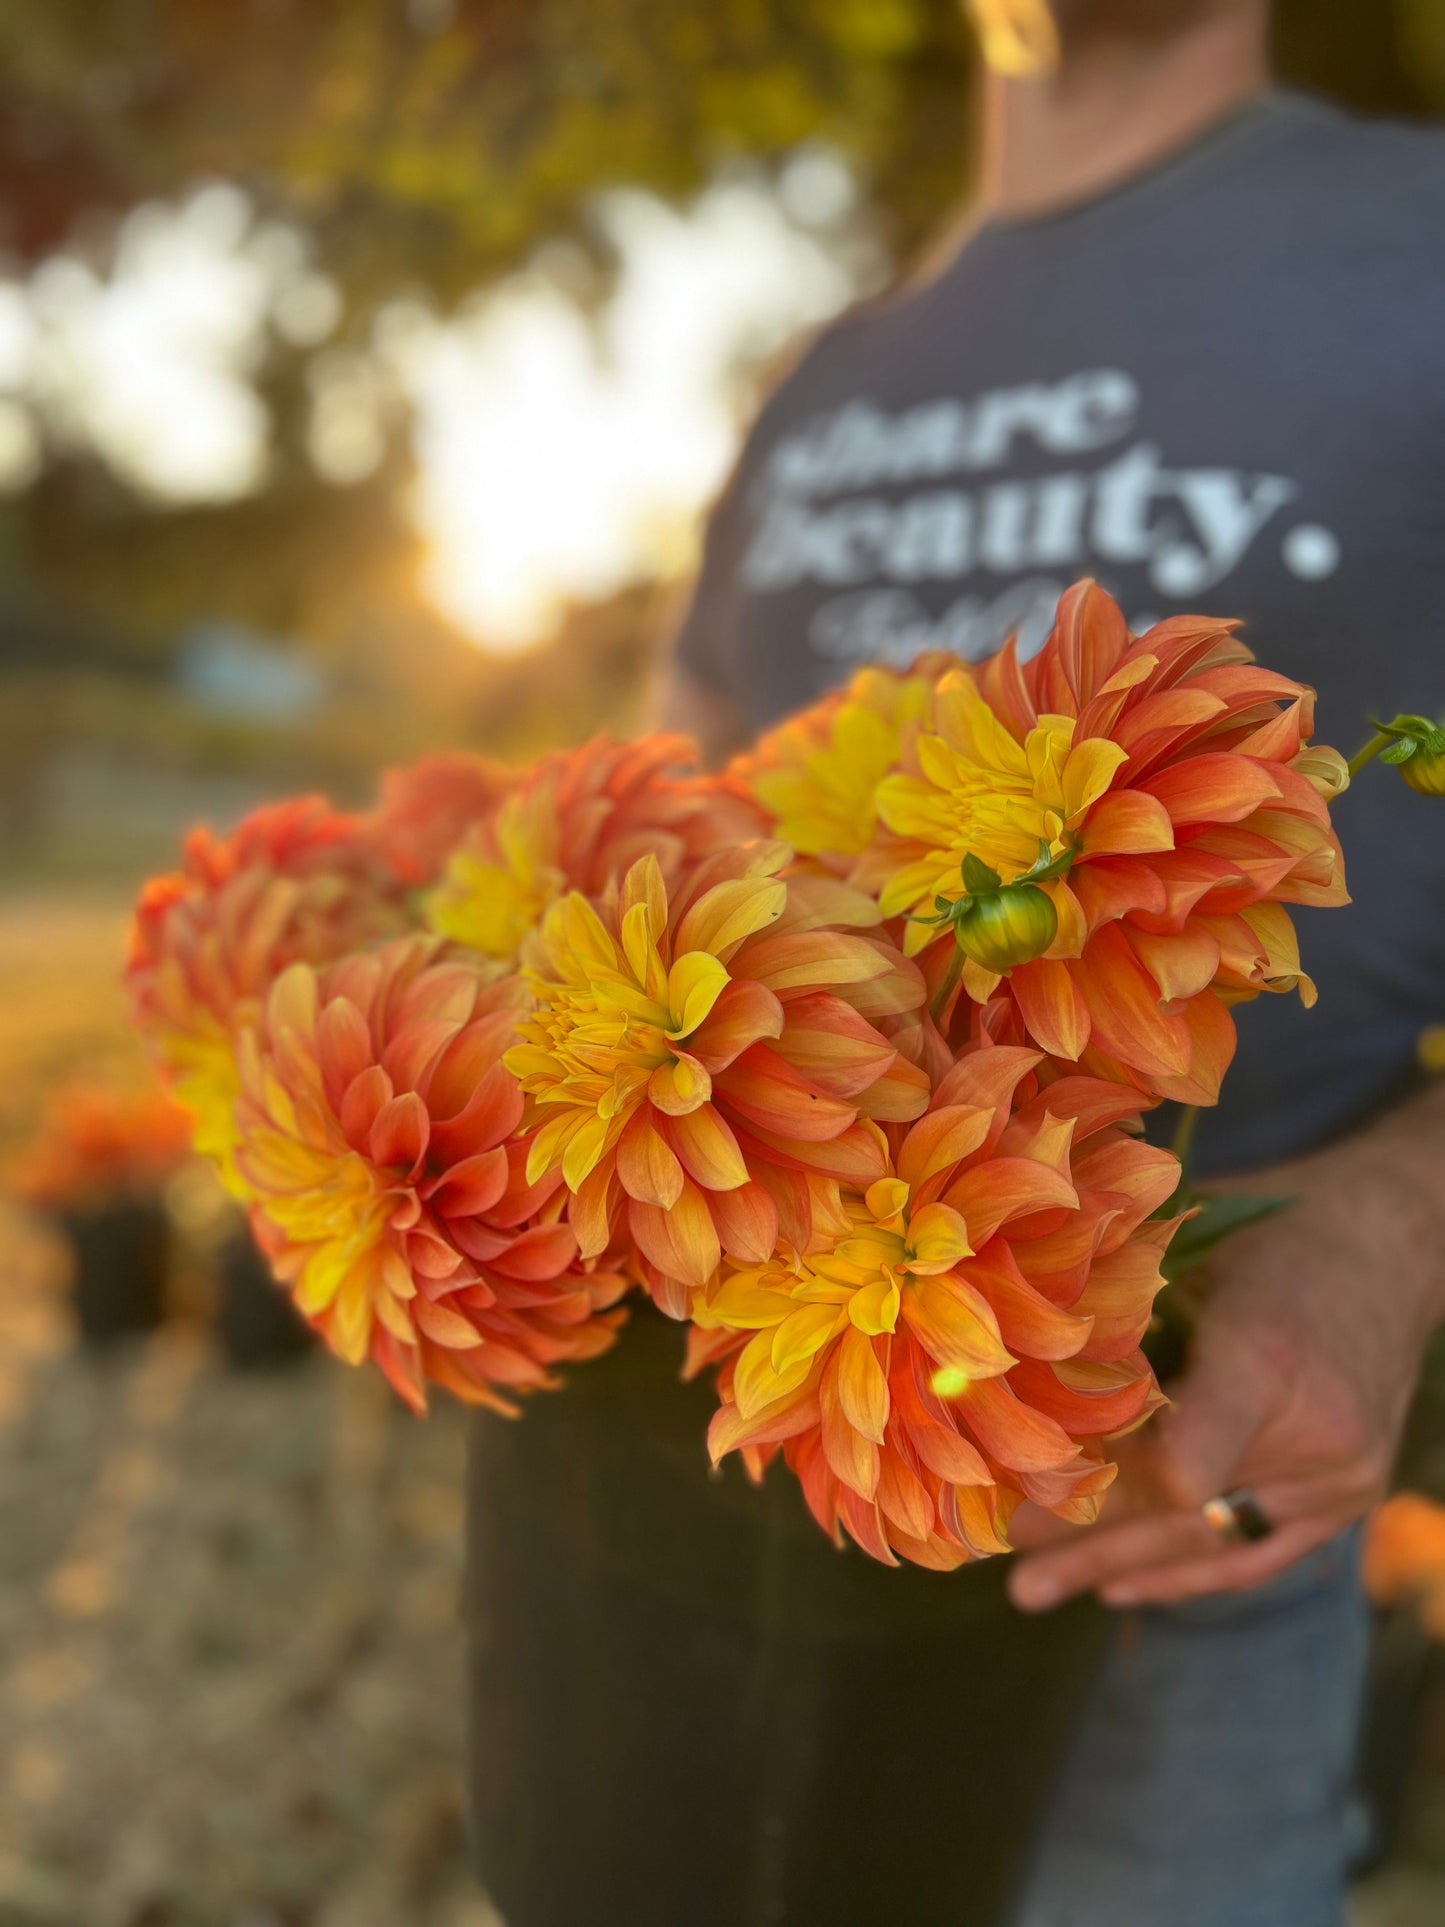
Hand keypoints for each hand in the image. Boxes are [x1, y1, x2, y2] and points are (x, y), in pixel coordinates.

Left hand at [1007, 1114, 1443, 1613]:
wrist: (1394, 1246)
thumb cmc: (1275, 1228)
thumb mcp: (1192, 1247)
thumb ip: (1120, 1307)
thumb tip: (1007, 1355)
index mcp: (1265, 1359)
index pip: (1178, 1469)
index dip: (1098, 1484)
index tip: (1017, 1482)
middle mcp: (1313, 1433)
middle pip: (1176, 1511)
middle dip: (1079, 1536)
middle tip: (995, 1558)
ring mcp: (1339, 1478)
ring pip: (1207, 1540)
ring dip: (1117, 1567)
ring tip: (1035, 1590)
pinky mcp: (1349, 1498)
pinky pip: (1256, 1553)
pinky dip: (1186, 1573)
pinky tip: (1121, 1589)